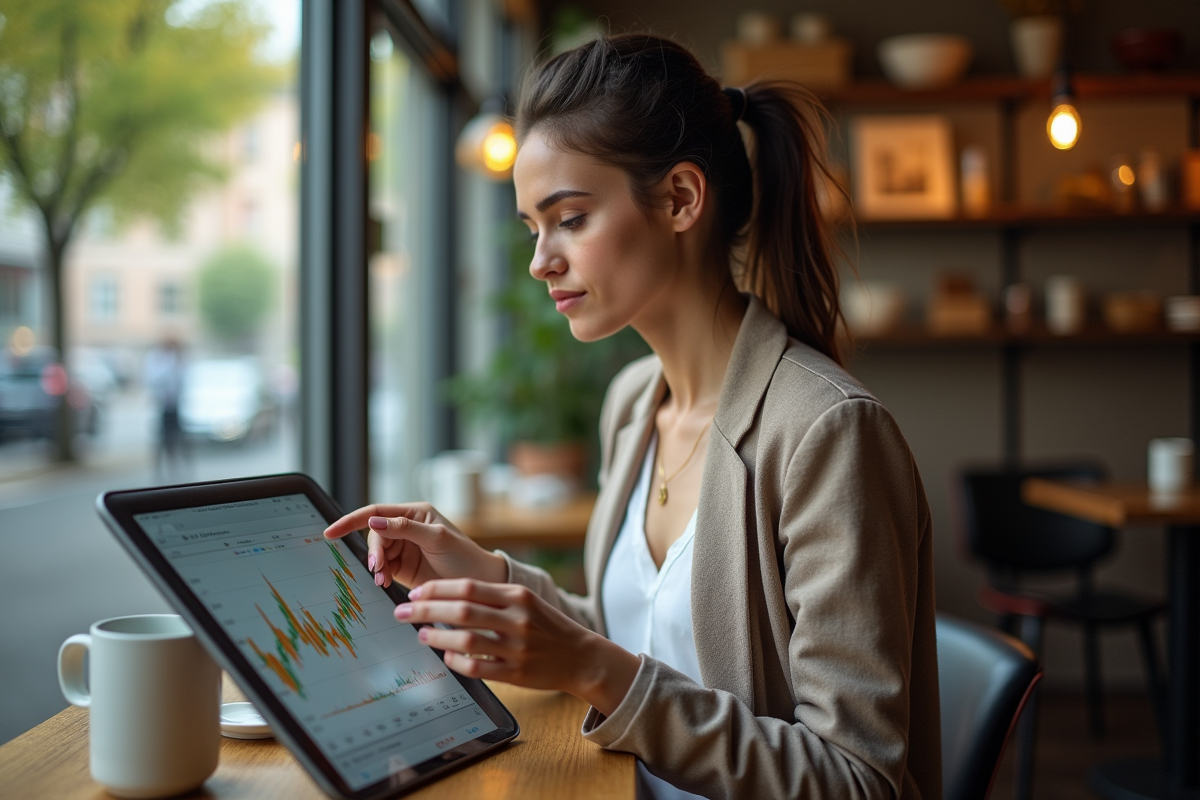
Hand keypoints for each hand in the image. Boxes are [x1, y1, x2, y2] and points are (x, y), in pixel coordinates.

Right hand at [323, 503, 506, 588]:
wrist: (477, 584)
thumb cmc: (463, 555)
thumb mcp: (436, 538)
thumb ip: (405, 528)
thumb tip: (374, 521)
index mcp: (414, 513)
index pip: (376, 512)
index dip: (351, 520)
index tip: (331, 532)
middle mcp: (406, 528)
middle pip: (374, 536)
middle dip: (373, 551)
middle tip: (378, 568)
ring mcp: (403, 548)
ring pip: (377, 554)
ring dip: (377, 566)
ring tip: (384, 579)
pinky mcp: (402, 568)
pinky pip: (382, 568)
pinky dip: (380, 575)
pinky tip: (384, 582)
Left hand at [394, 578, 640, 715]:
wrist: (581, 657)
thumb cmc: (547, 626)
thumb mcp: (526, 602)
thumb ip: (492, 597)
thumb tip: (447, 594)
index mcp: (518, 596)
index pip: (468, 586)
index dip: (437, 588)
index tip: (416, 591)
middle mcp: (517, 619)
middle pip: (461, 610)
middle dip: (425, 610)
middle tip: (403, 611)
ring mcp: (516, 647)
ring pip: (465, 639)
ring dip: (437, 636)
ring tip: (421, 634)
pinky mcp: (515, 673)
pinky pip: (476, 667)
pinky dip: (456, 661)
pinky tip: (446, 656)